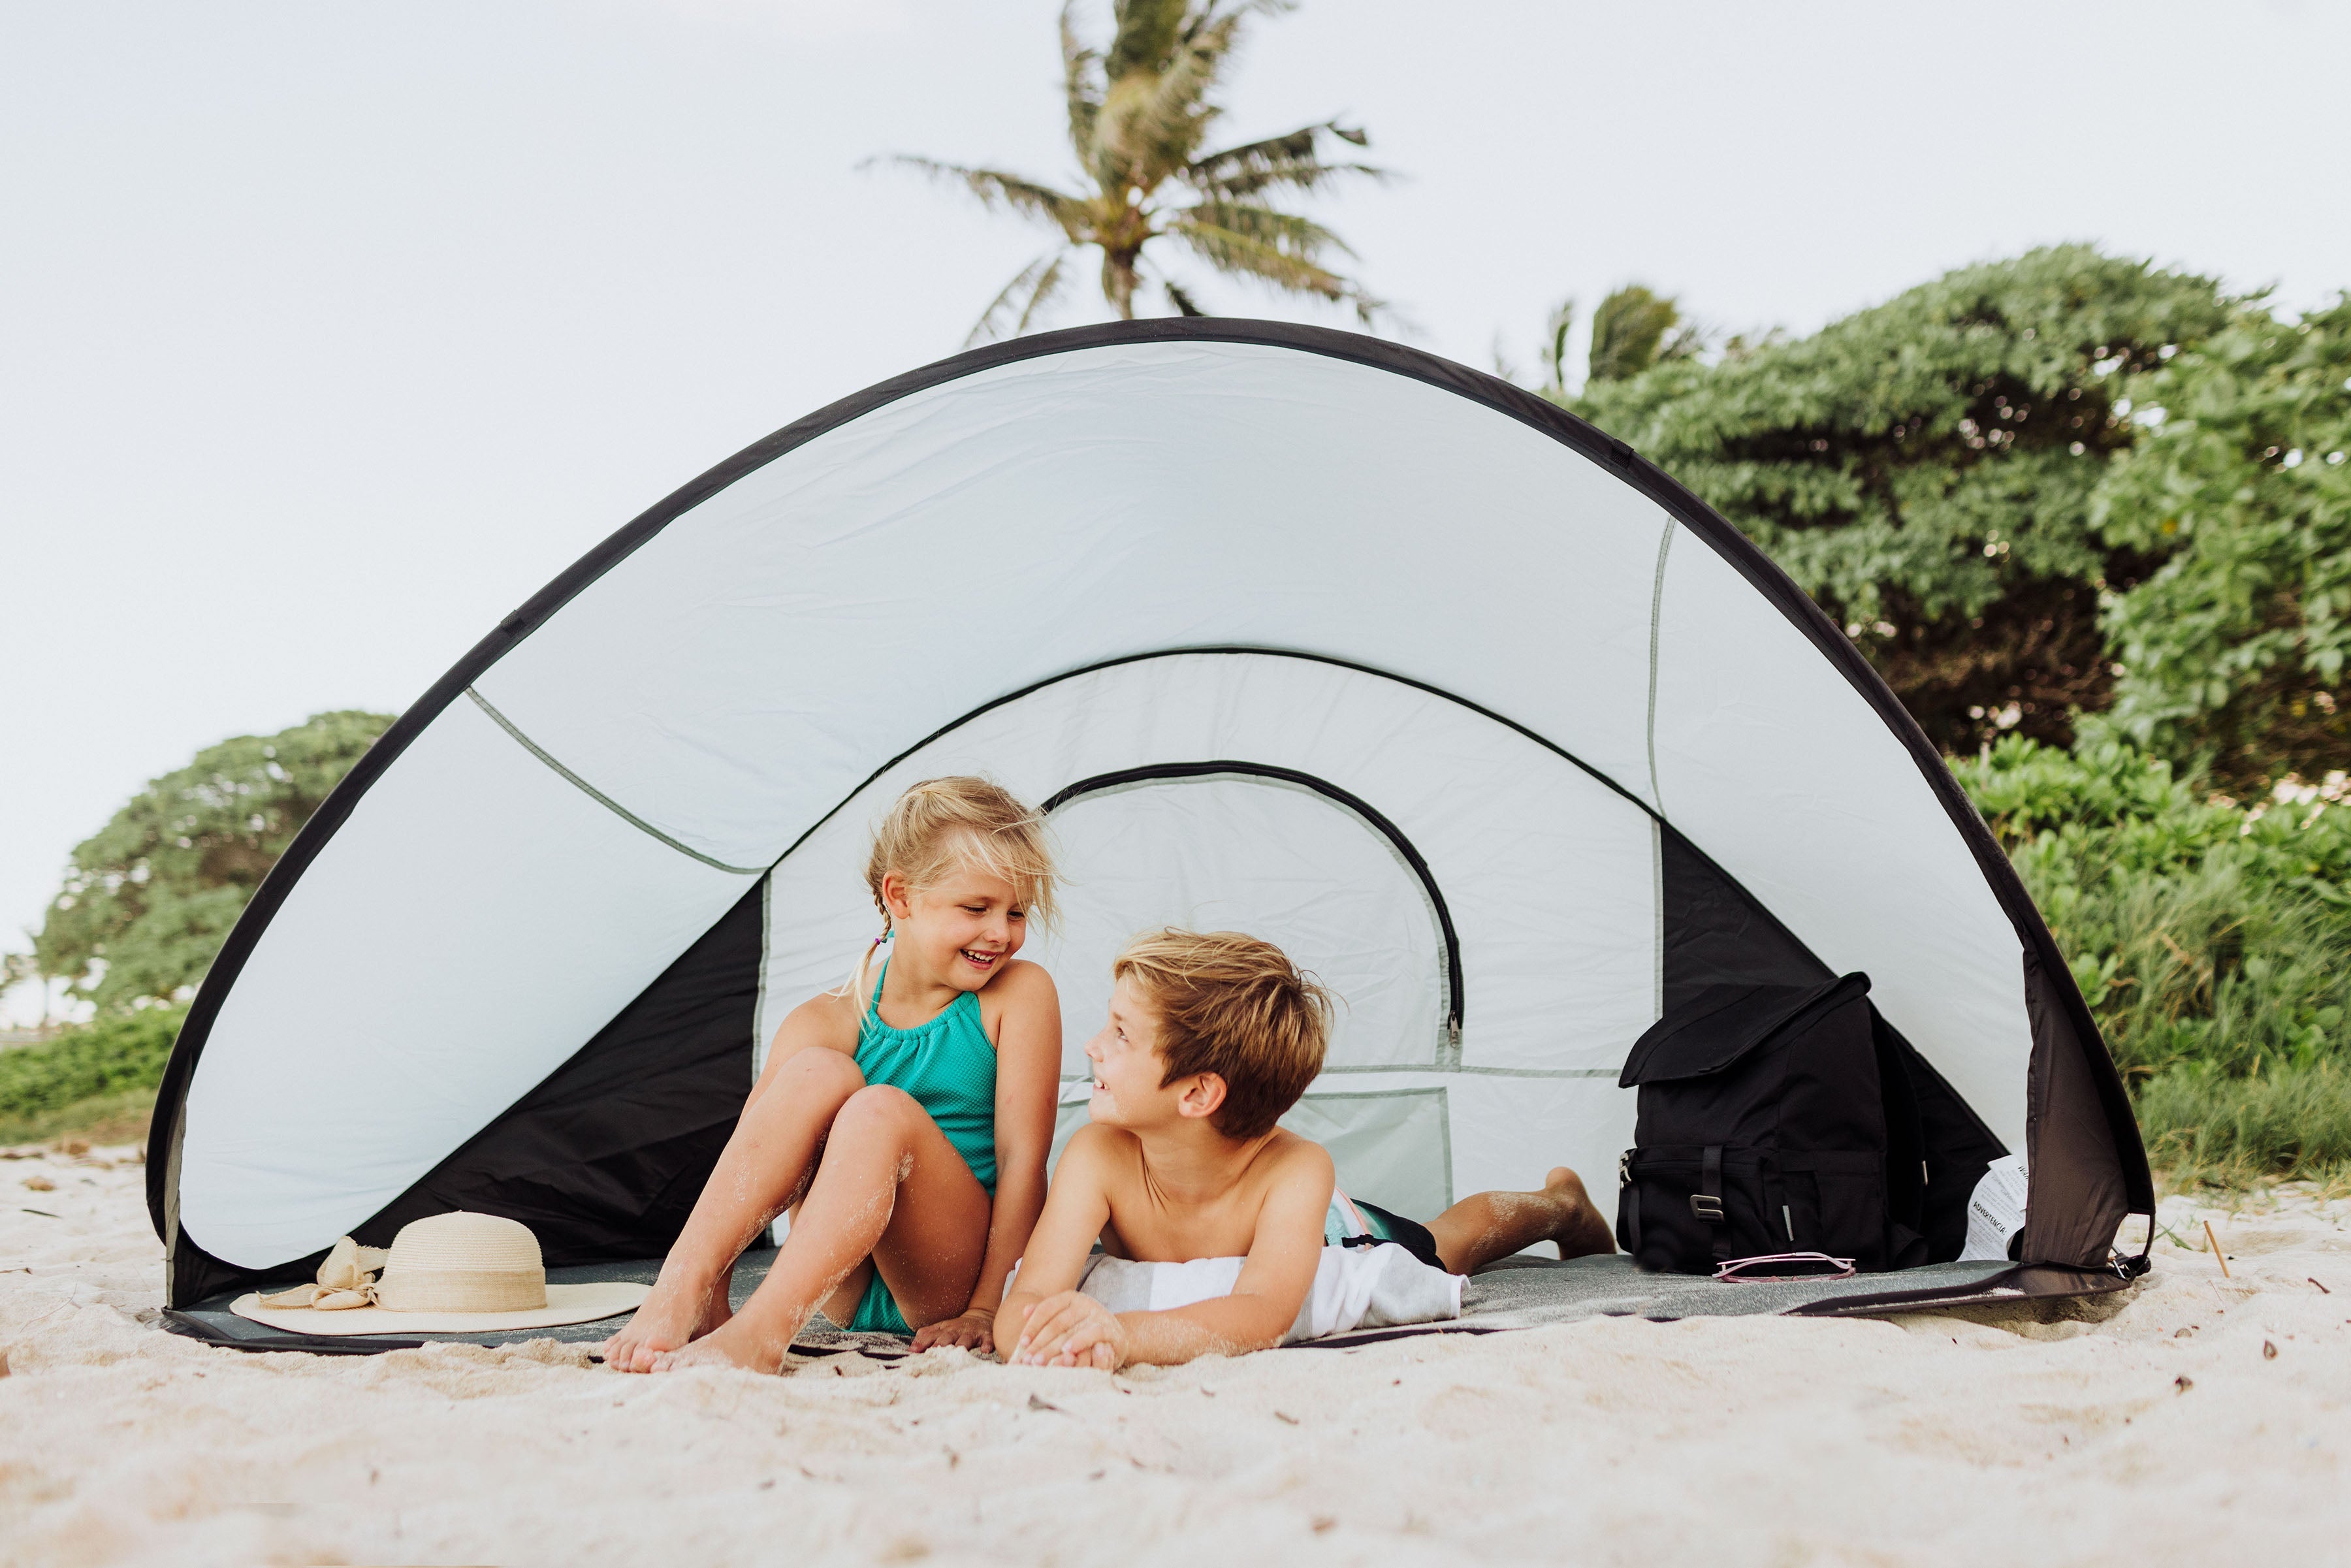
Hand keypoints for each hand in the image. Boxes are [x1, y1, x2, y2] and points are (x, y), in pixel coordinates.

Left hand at [912, 1307, 995, 1353]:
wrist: (981, 1316)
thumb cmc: (956, 1327)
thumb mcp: (940, 1328)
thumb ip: (925, 1336)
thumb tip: (911, 1349)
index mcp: (944, 1330)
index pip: (931, 1336)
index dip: (923, 1343)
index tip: (914, 1351)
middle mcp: (957, 1331)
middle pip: (947, 1337)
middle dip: (941, 1344)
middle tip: (935, 1352)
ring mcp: (971, 1333)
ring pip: (966, 1339)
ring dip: (962, 1344)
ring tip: (960, 1350)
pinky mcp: (986, 1335)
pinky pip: (988, 1339)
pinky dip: (987, 1344)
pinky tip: (986, 1350)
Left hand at [1010, 1290, 1125, 1369]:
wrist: (1116, 1337)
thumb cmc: (1084, 1330)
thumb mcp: (1066, 1320)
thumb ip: (1046, 1315)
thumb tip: (1025, 1311)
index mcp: (1070, 1298)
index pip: (1046, 1309)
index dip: (1033, 1326)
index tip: (1022, 1343)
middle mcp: (1083, 1303)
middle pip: (1055, 1323)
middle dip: (1039, 1343)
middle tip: (1026, 1360)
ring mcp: (1097, 1314)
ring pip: (1070, 1331)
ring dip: (1052, 1348)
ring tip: (1039, 1361)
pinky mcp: (1109, 1328)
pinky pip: (1092, 1334)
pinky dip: (1078, 1342)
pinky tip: (1066, 1352)